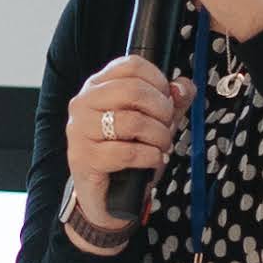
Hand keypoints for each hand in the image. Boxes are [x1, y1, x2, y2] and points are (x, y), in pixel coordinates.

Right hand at [60, 53, 187, 239]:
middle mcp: (83, 103)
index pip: (132, 65)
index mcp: (98, 86)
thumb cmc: (127, 155)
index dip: (159, 81)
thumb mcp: (154, 123)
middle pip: (133, 90)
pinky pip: (128, 152)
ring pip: (133, 121)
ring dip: (159, 136)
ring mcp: (80, 130)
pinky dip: (149, 157)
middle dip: (162, 110)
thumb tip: (183, 87)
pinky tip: (153, 160)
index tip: (167, 100)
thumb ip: (172, 102)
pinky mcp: (84, 157)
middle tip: (167, 127)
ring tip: (162, 146)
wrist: (106, 197)